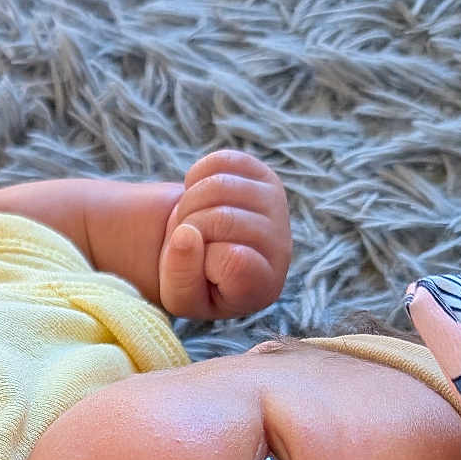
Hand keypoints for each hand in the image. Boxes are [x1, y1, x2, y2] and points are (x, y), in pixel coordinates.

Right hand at [156, 150, 290, 319]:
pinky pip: (221, 161)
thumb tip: (186, 234)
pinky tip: (200, 200)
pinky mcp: (262, 174)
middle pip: (223, 220)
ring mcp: (275, 204)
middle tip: (187, 244)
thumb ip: (182, 278)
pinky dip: (196, 177)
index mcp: (264, 286)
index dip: (205, 263)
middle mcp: (281, 245)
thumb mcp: (180, 298)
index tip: (201, 271)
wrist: (198, 252)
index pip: (235, 262)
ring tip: (191, 222)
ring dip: (188, 204)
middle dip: (189, 229)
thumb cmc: (193, 281)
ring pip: (220, 186)